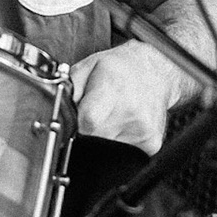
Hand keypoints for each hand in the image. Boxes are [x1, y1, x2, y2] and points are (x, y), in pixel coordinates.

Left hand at [69, 41, 191, 154]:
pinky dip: (120, 140)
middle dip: (90, 127)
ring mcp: (144, 130)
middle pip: (95, 136)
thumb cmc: (121, 68)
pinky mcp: (152, 144)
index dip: (80, 121)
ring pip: (108, 145)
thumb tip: (60, 109)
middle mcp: (132, 110)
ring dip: (105, 134)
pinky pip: (124, 151)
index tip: (82, 115)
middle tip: (101, 110)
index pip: (88, 122)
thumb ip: (70, 88)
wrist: (156, 71)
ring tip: (114, 114)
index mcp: (114, 88)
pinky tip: (125, 123)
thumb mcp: (88, 66)